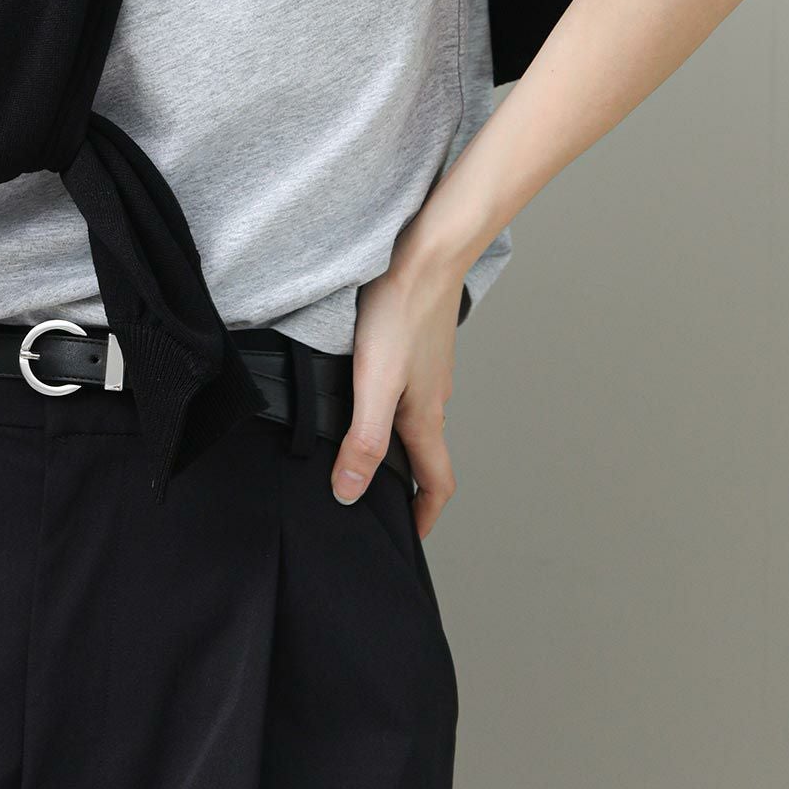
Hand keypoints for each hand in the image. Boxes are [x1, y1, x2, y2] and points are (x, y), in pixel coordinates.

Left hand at [328, 253, 463, 539]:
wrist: (425, 255)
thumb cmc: (399, 314)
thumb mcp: (374, 384)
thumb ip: (365, 440)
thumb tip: (351, 492)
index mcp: (425, 416)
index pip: (437, 482)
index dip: (425, 515)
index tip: (410, 533)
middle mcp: (434, 397)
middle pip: (428, 454)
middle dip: (410, 483)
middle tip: (379, 496)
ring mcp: (430, 370)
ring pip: (418, 419)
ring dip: (399, 442)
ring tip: (364, 447)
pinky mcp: (418, 345)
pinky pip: (410, 388)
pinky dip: (393, 406)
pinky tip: (365, 390)